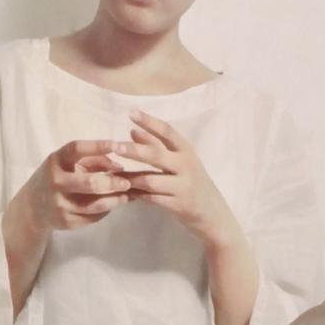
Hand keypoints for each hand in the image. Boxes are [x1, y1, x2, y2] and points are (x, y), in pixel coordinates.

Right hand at [20, 139, 132, 233]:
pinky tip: (114, 204)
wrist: (32, 207)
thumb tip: (120, 166)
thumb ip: (94, 159)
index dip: (98, 146)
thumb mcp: (69, 163)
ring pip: (95, 204)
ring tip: (127, 195)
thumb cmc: (58, 177)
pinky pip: (93, 217)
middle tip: (128, 182)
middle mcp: (55, 181)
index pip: (77, 149)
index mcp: (56, 160)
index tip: (118, 145)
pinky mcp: (65, 221)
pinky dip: (106, 210)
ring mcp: (59, 204)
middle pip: (90, 183)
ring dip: (115, 200)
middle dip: (112, 183)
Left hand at [117, 110, 242, 247]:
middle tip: (114, 146)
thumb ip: (157, 145)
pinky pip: (151, 199)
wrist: (212, 212)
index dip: (149, 121)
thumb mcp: (179, 160)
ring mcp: (183, 186)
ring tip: (111, 176)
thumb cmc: (191, 180)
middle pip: (156, 155)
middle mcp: (186, 165)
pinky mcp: (178, 205)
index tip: (131, 113)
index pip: (167, 131)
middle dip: (134, 150)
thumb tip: (132, 131)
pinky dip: (136, 195)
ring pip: (150, 180)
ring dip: (130, 178)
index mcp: (186, 150)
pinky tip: (123, 192)